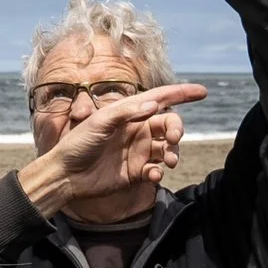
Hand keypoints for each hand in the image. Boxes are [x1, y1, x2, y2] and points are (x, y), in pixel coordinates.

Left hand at [18, 82, 208, 217]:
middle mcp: (137, 130)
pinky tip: (152, 175)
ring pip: (168, 149)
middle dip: (178, 129)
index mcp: (129, 114)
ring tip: (169, 161)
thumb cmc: (77, 144)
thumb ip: (126, 112)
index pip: (160, 99)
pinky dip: (159, 172)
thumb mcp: (98, 123)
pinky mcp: (136, 172)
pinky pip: (157, 170)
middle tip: (175, 138)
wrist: (65, 175)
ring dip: (173, 153)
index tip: (203, 92)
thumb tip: (154, 105)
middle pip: (170, 125)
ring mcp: (138, 151)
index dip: (181, 93)